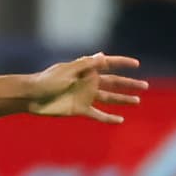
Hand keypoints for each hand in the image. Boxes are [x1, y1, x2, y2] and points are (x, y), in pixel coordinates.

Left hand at [27, 53, 147, 123]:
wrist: (31, 97)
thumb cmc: (47, 80)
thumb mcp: (67, 70)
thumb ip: (86, 64)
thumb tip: (102, 55)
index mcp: (85, 70)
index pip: (107, 64)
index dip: (121, 63)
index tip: (136, 64)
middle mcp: (87, 83)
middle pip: (113, 83)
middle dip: (128, 84)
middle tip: (145, 86)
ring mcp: (84, 96)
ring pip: (109, 98)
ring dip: (122, 100)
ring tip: (137, 101)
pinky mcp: (79, 109)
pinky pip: (97, 114)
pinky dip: (108, 118)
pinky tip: (120, 120)